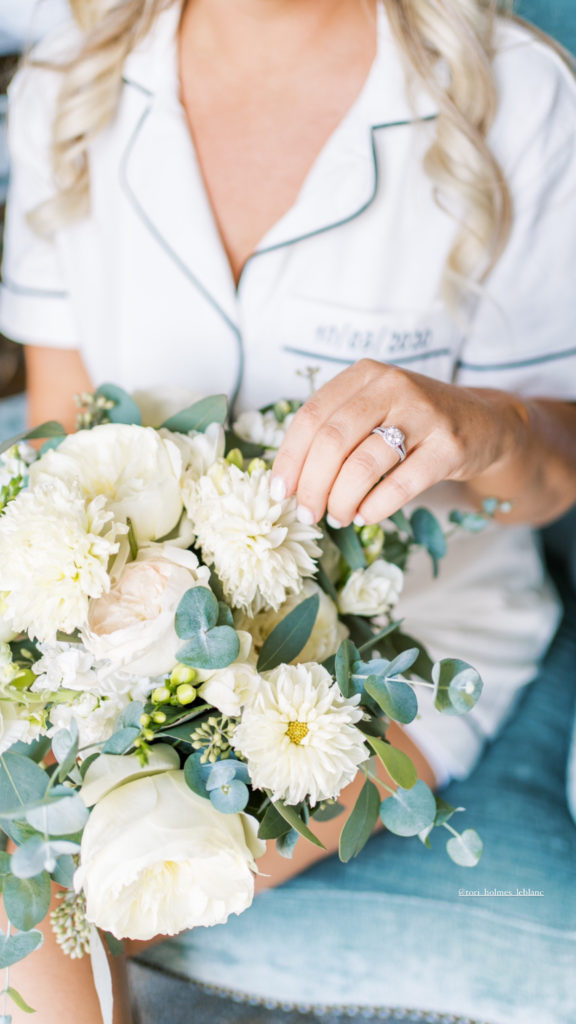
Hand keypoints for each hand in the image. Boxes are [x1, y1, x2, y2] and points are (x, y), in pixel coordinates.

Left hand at [271, 359, 523, 525]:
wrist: (483, 424)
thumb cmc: (413, 423)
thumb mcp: (373, 411)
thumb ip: (334, 433)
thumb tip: (290, 483)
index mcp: (364, 375)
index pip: (311, 416)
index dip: (290, 458)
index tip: (279, 492)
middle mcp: (392, 386)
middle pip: (333, 441)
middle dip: (312, 485)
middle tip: (307, 513)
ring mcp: (424, 414)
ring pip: (363, 464)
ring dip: (342, 500)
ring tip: (338, 517)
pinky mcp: (449, 445)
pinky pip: (402, 483)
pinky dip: (376, 506)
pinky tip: (365, 516)